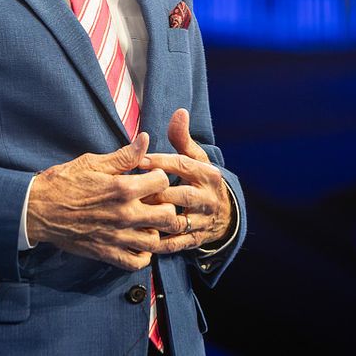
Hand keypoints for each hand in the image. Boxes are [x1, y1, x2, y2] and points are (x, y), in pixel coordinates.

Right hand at [26, 132, 186, 270]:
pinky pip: (137, 262)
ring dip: (156, 230)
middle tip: (155, 201)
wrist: (37, 209)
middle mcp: (125, 214)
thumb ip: (123, 156)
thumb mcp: (92, 163)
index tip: (151, 177)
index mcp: (122, 188)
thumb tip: (145, 139)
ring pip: (156, 240)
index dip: (159, 176)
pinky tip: (137, 242)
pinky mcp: (107, 253)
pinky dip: (142, 254)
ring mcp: (117, 236)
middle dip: (166, 205)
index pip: (162, 181)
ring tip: (148, 222)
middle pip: (168, 215)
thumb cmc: (63, 182)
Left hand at [139, 108, 232, 252]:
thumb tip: (179, 112)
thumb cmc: (200, 179)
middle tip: (131, 190)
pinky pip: (178, 244)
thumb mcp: (196, 157)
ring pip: (179, 221)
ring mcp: (204, 221)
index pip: (183, 165)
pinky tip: (141, 237)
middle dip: (156, 193)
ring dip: (156, 219)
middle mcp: (208, 198)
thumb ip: (183, 138)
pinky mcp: (197, 239)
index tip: (139, 160)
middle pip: (181, 195)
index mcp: (207, 174)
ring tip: (134, 215)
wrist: (224, 213)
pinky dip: (160, 243)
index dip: (160, 162)